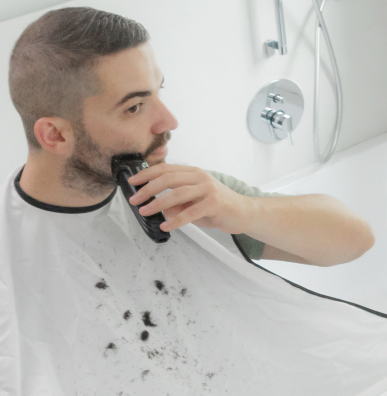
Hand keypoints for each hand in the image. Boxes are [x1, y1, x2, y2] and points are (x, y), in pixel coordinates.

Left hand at [125, 164, 255, 234]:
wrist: (244, 212)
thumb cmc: (219, 207)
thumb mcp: (194, 201)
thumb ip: (178, 202)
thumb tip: (160, 208)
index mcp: (192, 172)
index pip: (164, 169)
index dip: (146, 175)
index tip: (132, 183)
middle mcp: (199, 177)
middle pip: (167, 179)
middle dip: (147, 190)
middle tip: (134, 200)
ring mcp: (207, 189)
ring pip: (176, 194)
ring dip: (157, 204)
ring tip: (145, 212)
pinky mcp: (214, 203)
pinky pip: (190, 212)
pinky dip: (176, 220)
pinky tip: (166, 225)